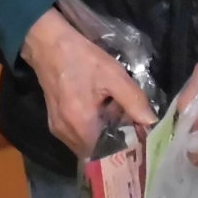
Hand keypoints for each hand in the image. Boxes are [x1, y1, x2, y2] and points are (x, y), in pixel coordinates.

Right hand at [21, 9, 156, 158]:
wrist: (47, 43)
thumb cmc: (80, 58)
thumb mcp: (112, 75)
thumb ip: (133, 100)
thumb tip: (151, 122)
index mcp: (81, 125)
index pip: (107, 154)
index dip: (124, 148)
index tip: (139, 138)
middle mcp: (66, 134)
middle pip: (97, 150)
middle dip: (115, 139)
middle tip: (131, 123)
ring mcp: (58, 129)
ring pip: (87, 143)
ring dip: (103, 132)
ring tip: (116, 113)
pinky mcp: (54, 121)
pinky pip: (77, 134)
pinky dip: (91, 126)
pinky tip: (99, 107)